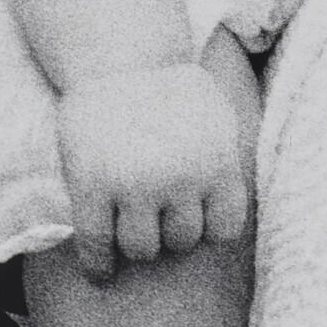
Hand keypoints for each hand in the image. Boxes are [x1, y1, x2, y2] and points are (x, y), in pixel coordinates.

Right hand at [54, 61, 252, 280]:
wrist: (120, 56)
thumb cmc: (173, 90)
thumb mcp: (220, 120)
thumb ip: (228, 166)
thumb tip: (235, 216)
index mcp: (216, 163)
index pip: (223, 230)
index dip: (208, 228)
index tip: (194, 220)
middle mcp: (179, 178)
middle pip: (181, 240)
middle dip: (171, 232)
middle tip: (157, 219)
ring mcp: (133, 184)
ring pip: (142, 248)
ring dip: (138, 245)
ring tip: (131, 235)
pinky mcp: (91, 185)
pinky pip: (96, 243)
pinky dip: (98, 264)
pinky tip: (100, 271)